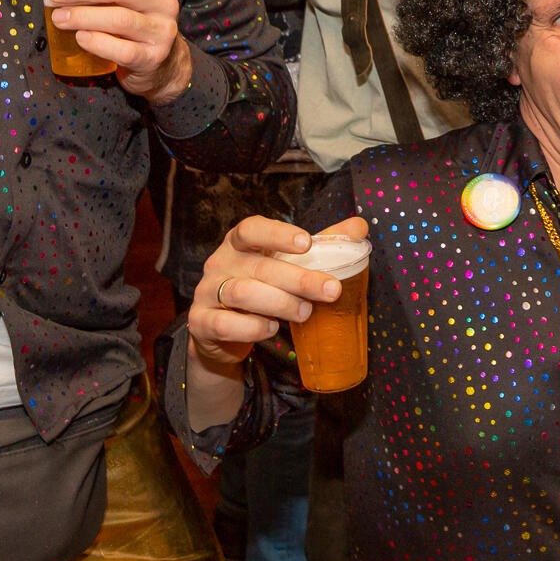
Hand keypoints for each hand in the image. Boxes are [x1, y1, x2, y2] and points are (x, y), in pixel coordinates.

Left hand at [46, 0, 189, 102]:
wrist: (156, 58)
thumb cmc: (129, 13)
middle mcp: (164, 0)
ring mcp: (162, 29)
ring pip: (120, 19)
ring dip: (83, 16)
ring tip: (59, 18)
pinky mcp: (154, 56)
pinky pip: (124, 50)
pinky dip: (98, 43)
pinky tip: (81, 37)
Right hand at [188, 215, 366, 371]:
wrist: (223, 332)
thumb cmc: (262, 288)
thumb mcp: (289, 264)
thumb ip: (323, 245)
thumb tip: (359, 228)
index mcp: (239, 243)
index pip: (252, 229)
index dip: (278, 233)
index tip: (306, 243)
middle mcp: (219, 262)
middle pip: (259, 267)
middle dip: (299, 280)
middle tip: (331, 291)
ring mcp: (206, 292)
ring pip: (242, 293)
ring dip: (279, 304)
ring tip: (305, 313)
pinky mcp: (201, 322)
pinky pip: (224, 323)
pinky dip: (252, 327)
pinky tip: (272, 328)